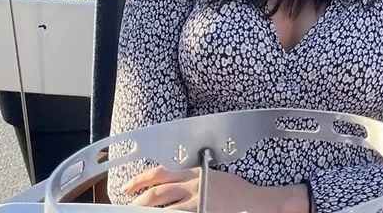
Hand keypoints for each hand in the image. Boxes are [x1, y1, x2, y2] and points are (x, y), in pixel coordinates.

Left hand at [121, 165, 309, 212]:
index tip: (128, 188)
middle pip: (157, 192)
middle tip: (125, 207)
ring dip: (145, 212)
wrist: (257, 201)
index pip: (161, 173)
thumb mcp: (212, 179)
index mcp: (195, 174)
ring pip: (162, 207)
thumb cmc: (237, 193)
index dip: (141, 180)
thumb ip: (192, 181)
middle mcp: (193, 186)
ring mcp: (196, 203)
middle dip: (137, 201)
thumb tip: (171, 187)